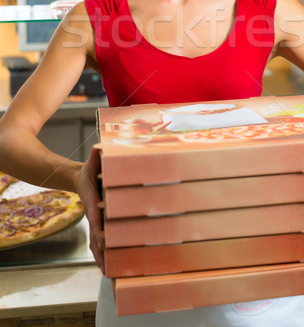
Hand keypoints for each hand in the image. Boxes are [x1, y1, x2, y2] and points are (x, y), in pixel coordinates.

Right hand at [74, 146, 103, 272]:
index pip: (95, 215)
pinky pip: (99, 240)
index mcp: (92, 201)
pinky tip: (107, 266)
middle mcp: (93, 213)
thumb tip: (98, 147)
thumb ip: (95, 156)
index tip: (103, 238)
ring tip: (107, 272)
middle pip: (95, 234)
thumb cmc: (89, 170)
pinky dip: (102, 253)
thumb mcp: (92, 162)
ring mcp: (95, 220)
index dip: (99, 226)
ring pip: (96, 241)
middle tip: (105, 265)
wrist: (80, 178)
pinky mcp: (98, 222)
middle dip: (99, 250)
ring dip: (101, 256)